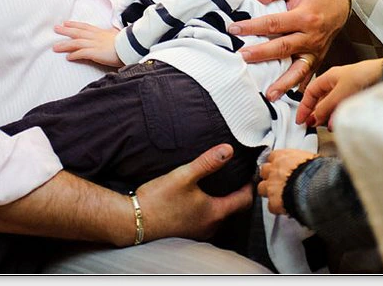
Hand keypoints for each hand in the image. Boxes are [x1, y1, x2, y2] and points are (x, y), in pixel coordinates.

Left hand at [53, 21, 121, 66]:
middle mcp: (95, 37)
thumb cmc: (126, 43)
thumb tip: (113, 33)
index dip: (75, 24)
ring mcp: (95, 44)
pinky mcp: (96, 53)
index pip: (85, 27)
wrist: (130, 47)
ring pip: (76, 43)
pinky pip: (82, 53)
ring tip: (55, 47)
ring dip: (65, 45)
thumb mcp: (117, 35)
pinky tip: (68, 58)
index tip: (66, 23)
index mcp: (100, 32)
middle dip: (66, 30)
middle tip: (55, 28)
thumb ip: (112, 34)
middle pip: (77, 32)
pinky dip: (74, 55)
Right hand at [137, 144, 252, 240]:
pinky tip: (199, 197)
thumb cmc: (158, 200)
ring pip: (219, 216)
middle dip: (237, 193)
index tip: (250, 173)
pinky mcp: (187, 232)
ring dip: (222, 202)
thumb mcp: (184, 175)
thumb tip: (228, 149)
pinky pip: (206, 220)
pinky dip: (209, 209)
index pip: (244, 201)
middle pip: (234, 210)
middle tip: (237, 177)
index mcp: (214, 213)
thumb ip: (207, 162)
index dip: (249, 186)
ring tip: (219, 185)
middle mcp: (210, 226)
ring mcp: (198, 232)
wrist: (133, 221)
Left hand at [229, 0, 349, 99]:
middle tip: (242, 57)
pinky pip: (308, 77)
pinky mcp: (317, 60)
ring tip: (269, 94)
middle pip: (283, 47)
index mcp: (305, 16)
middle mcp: (311, 36)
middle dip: (262, 54)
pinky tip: (286, 98)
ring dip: (284, 83)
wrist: (337, 4)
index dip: (253, 26)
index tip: (234, 29)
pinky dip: (298, 88)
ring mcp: (315, 51)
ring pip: (299, 69)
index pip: (274, 23)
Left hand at [257, 148, 317, 215]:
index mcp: (282, 156)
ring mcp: (271, 186)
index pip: (272, 157)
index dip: (276, 163)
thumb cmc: (317, 170)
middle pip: (263, 171)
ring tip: (280, 196)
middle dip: (269, 176)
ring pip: (262, 188)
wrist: (316, 185)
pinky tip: (285, 208)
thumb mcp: (311, 158)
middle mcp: (273, 170)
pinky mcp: (273, 202)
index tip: (281, 167)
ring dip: (269, 192)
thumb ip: (301, 160)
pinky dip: (277, 208)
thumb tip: (307, 163)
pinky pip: (271, 206)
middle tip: (279, 182)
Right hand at [297, 59, 382, 129]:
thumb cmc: (364, 74)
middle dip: (315, 113)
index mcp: (329, 77)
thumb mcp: (340, 92)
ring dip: (327, 116)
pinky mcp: (357, 96)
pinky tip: (337, 122)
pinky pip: (342, 108)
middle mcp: (337, 83)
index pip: (310, 92)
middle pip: (320, 100)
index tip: (300, 119)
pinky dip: (337, 116)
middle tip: (311, 125)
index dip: (304, 106)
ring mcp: (347, 90)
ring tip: (324, 126)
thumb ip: (326, 106)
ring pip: (331, 105)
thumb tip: (315, 118)